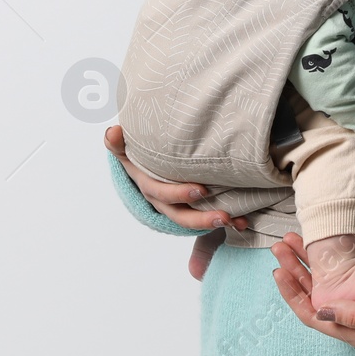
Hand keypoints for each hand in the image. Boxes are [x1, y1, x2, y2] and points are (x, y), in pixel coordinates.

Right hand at [104, 124, 247, 234]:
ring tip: (233, 221)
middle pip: (179, 215)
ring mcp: (178, 206)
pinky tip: (244, 223)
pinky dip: (227, 222)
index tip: (201, 190)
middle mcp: (163, 201)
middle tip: (223, 214)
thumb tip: (111, 132)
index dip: (179, 194)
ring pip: (193, 221)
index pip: (161, 193)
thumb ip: (119, 143)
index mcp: (148, 185)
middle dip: (200, 217)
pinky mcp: (193, 207)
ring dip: (213, 223)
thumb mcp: (126, 148)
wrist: (146, 160)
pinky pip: (208, 218)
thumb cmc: (139, 151)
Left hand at [269, 232, 354, 346]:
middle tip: (279, 246)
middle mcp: (352, 320)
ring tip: (290, 241)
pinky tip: (318, 247)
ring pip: (323, 286)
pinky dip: (324, 262)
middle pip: (312, 298)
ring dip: (306, 264)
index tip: (278, 270)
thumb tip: (320, 312)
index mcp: (354, 331)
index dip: (291, 294)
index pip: (311, 315)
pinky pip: (338, 278)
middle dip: (294, 272)